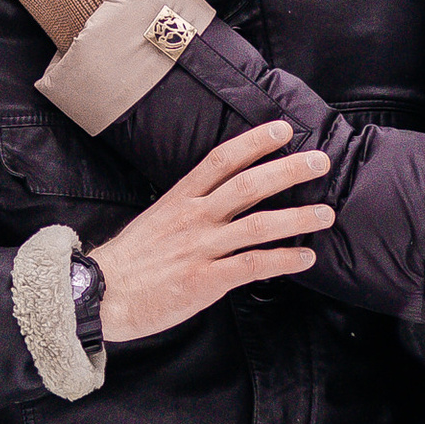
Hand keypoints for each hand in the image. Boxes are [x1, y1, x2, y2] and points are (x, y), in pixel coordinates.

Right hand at [92, 121, 335, 340]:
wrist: (99, 293)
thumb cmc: (131, 261)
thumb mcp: (157, 221)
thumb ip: (191, 212)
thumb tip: (224, 209)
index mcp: (180, 199)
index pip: (222, 160)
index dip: (255, 142)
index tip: (283, 130)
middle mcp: (194, 218)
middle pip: (248, 185)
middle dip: (288, 170)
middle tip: (320, 161)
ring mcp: (200, 248)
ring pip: (257, 224)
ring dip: (297, 218)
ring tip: (326, 214)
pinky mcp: (205, 279)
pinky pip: (252, 265)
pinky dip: (283, 260)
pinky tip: (305, 258)